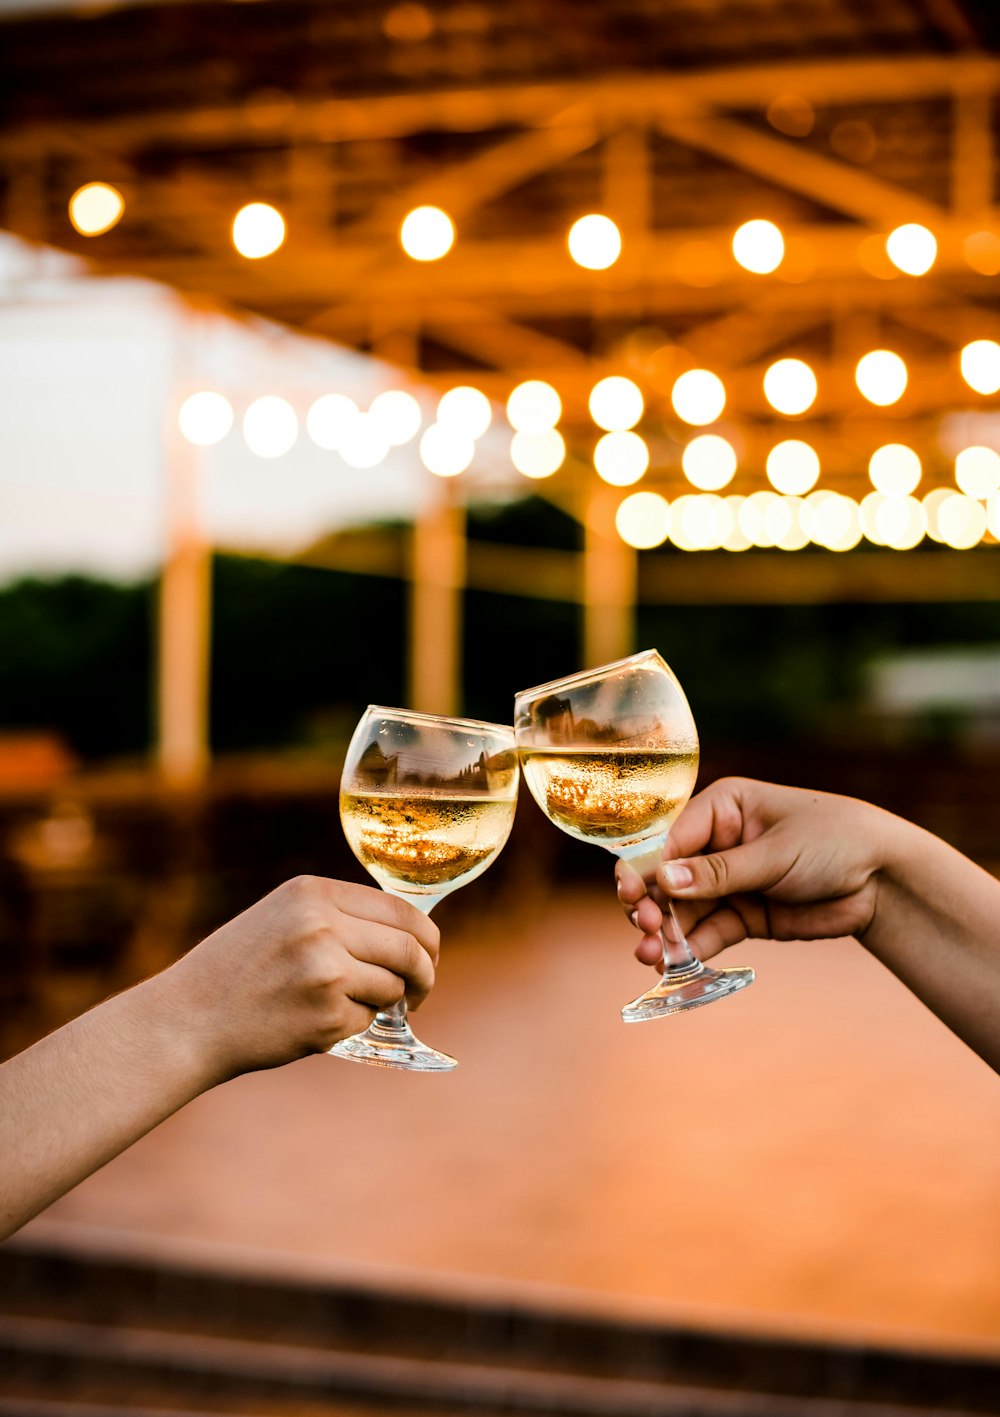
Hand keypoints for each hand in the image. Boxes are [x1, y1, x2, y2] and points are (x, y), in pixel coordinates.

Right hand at [159, 875, 439, 1080]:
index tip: (429, 954)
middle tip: (420, 990)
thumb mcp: (283, 917)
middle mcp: (322, 925)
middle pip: (410, 948)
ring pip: (393, 987)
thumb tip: (410, 932)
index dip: (426, 937)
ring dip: (383, 1002)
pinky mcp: (325, 1016)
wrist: (186, 1020)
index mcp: (313, 892)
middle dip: (425, 974)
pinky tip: (313, 1022)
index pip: (401, 909)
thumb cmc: (238, 970)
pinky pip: (367, 1020)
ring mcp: (325, 971)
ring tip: (344, 1004)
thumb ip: (339, 916)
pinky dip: (353, 1025)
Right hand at [616, 778, 890, 967]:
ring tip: (650, 957)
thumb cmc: (834, 841)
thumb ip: (720, 872)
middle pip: (667, 876)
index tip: (633, 895)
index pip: (670, 838)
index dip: (647, 868)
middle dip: (651, 903)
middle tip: (645, 928)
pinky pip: (708, 933)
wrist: (884, 879)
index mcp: (721, 809)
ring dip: (664, 934)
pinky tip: (672, 964)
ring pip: (683, 910)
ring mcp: (728, 882)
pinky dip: (690, 949)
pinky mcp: (743, 915)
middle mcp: (717, 844)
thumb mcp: (776, 853)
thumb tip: (663, 881)